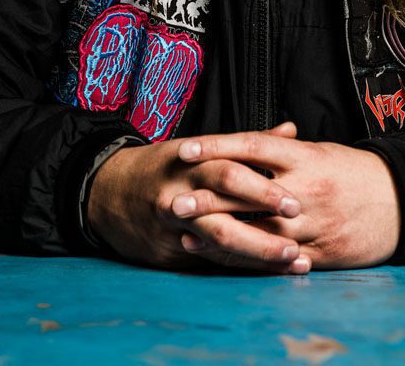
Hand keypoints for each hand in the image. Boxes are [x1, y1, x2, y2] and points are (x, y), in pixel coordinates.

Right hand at [87, 122, 309, 272]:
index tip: (297, 201)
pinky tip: (266, 275)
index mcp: (194, 160)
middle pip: (225, 201)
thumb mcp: (201, 147)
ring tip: (292, 258)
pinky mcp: (166, 251)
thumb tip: (291, 130)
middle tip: (297, 226)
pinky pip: (207, 260)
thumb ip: (249, 143)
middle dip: (262, 215)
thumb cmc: (167, 166)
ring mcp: (173, 222)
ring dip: (258, 249)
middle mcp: (183, 188)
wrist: (107, 192)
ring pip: (217, 237)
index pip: (232, 169)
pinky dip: (238, 267)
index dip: (264, 186)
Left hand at [175, 131, 401, 269]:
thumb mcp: (319, 151)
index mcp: (305, 157)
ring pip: (257, 230)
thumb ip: (282, 149)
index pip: (253, 145)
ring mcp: (311, 224)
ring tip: (184, 232)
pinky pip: (276, 258)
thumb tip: (243, 143)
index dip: (218, 146)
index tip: (186, 149)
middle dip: (208, 197)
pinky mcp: (318, 253)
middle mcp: (305, 189)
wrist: (403, 202)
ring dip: (218, 234)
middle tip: (173, 199)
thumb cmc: (354, 172)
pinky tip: (220, 258)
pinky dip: (246, 259)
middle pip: (248, 192)